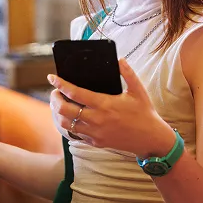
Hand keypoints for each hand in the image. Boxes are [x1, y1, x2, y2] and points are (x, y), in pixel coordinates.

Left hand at [48, 59, 175, 157]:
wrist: (151, 139)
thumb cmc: (144, 113)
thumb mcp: (138, 91)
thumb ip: (128, 74)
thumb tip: (119, 60)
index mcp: (105, 104)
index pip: (75, 93)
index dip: (60, 84)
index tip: (52, 78)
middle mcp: (97, 120)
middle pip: (64, 110)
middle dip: (55, 99)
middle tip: (55, 92)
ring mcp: (95, 133)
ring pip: (65, 124)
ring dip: (58, 113)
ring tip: (59, 104)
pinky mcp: (96, 142)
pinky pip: (75, 134)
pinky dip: (68, 125)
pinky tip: (70, 117)